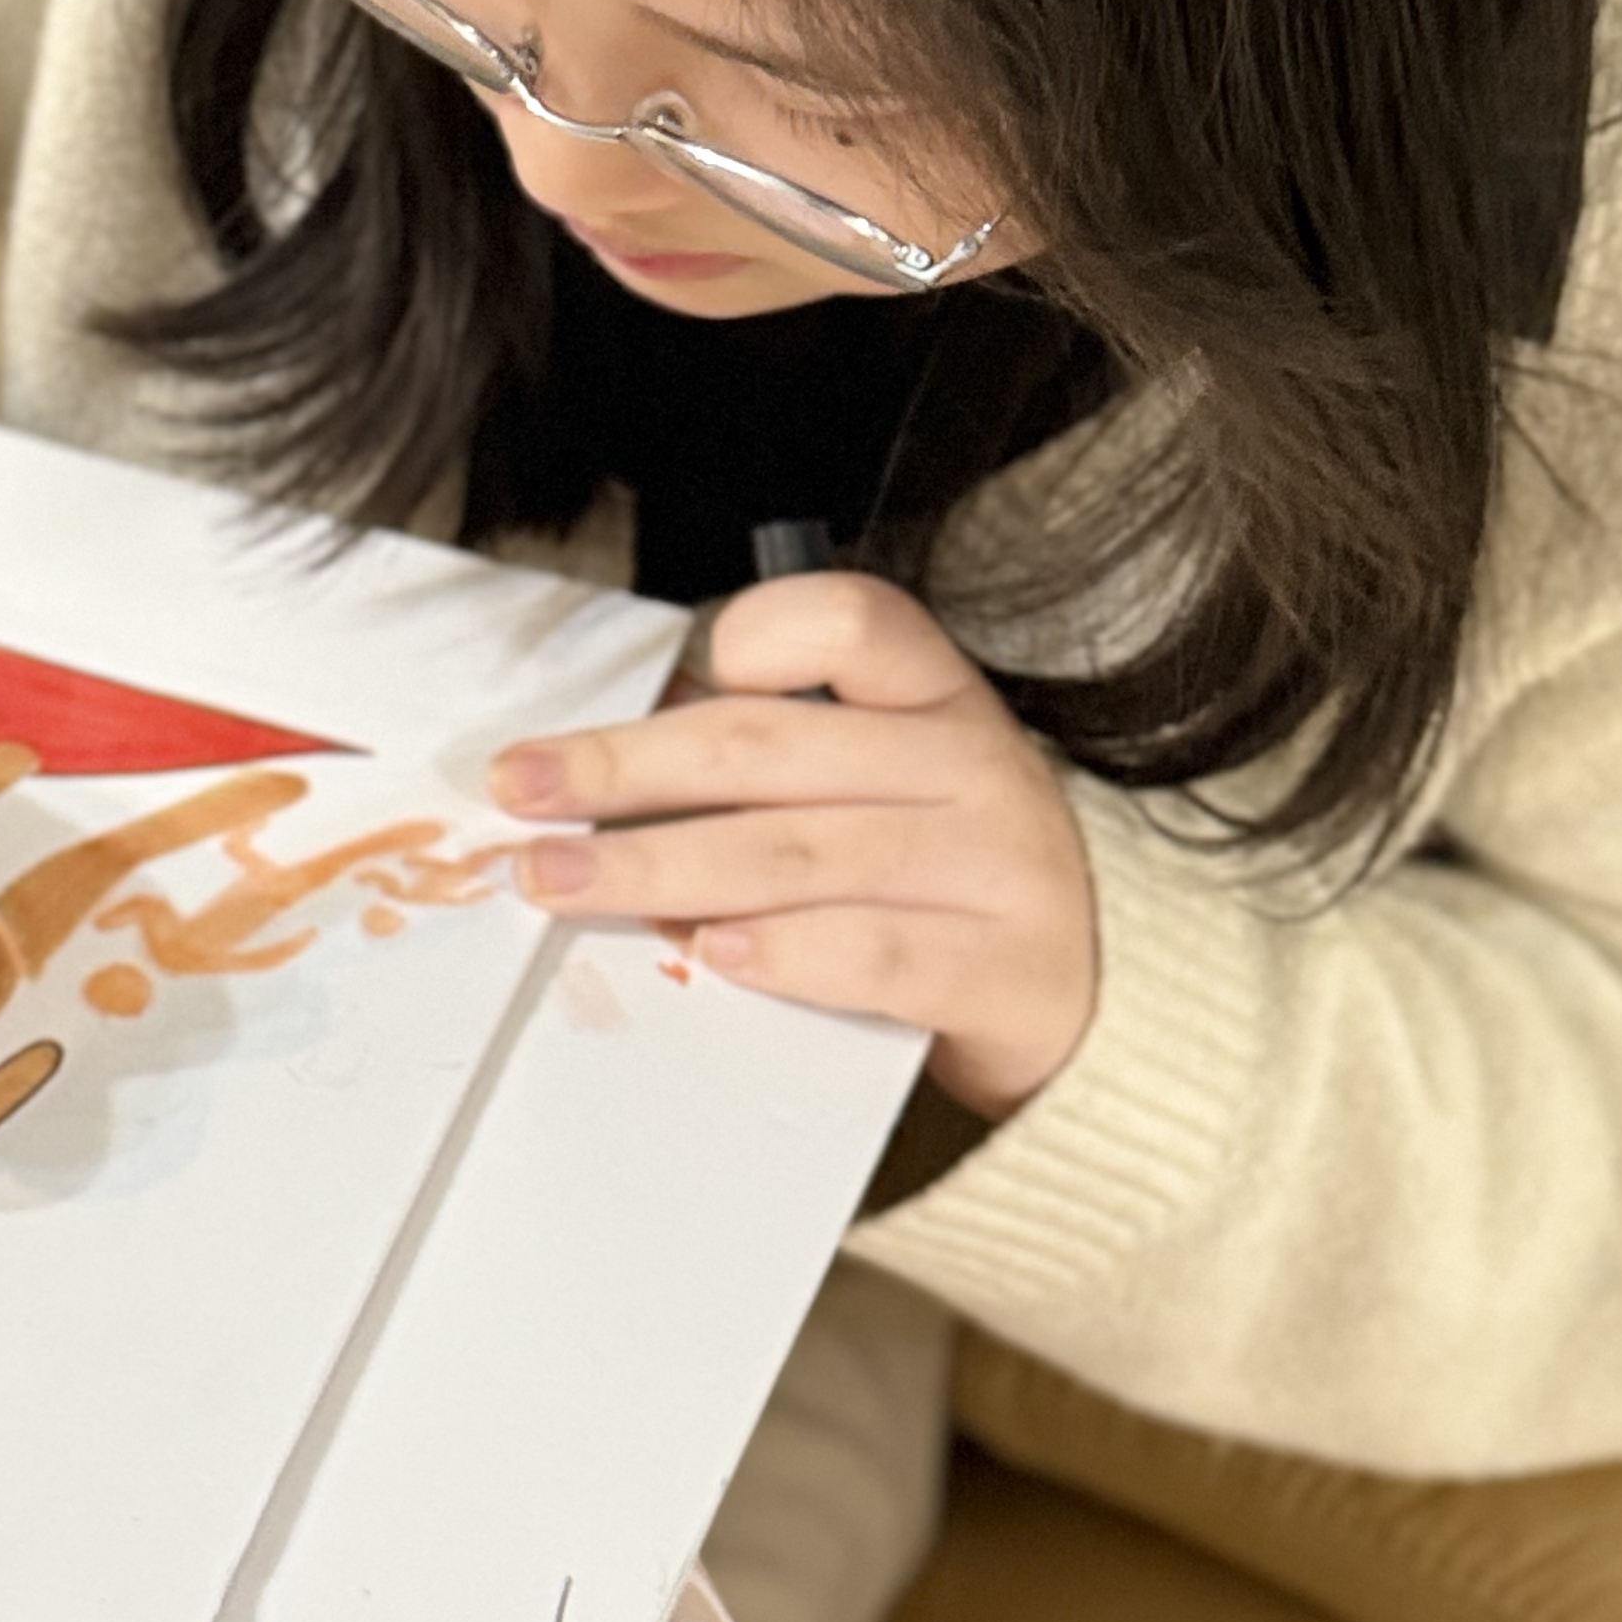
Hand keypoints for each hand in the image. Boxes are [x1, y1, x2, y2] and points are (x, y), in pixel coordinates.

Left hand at [488, 571, 1097, 1117]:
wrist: (1101, 1001)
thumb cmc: (947, 876)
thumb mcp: (892, 783)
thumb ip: (778, 762)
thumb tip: (598, 773)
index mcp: (938, 697)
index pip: (849, 620)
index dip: (752, 636)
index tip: (665, 674)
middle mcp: (972, 766)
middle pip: (771, 747)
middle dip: (623, 769)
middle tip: (520, 790)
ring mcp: (994, 867)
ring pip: (796, 853)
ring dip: (655, 868)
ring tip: (557, 879)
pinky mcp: (999, 971)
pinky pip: (871, 952)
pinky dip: (781, 951)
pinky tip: (706, 952)